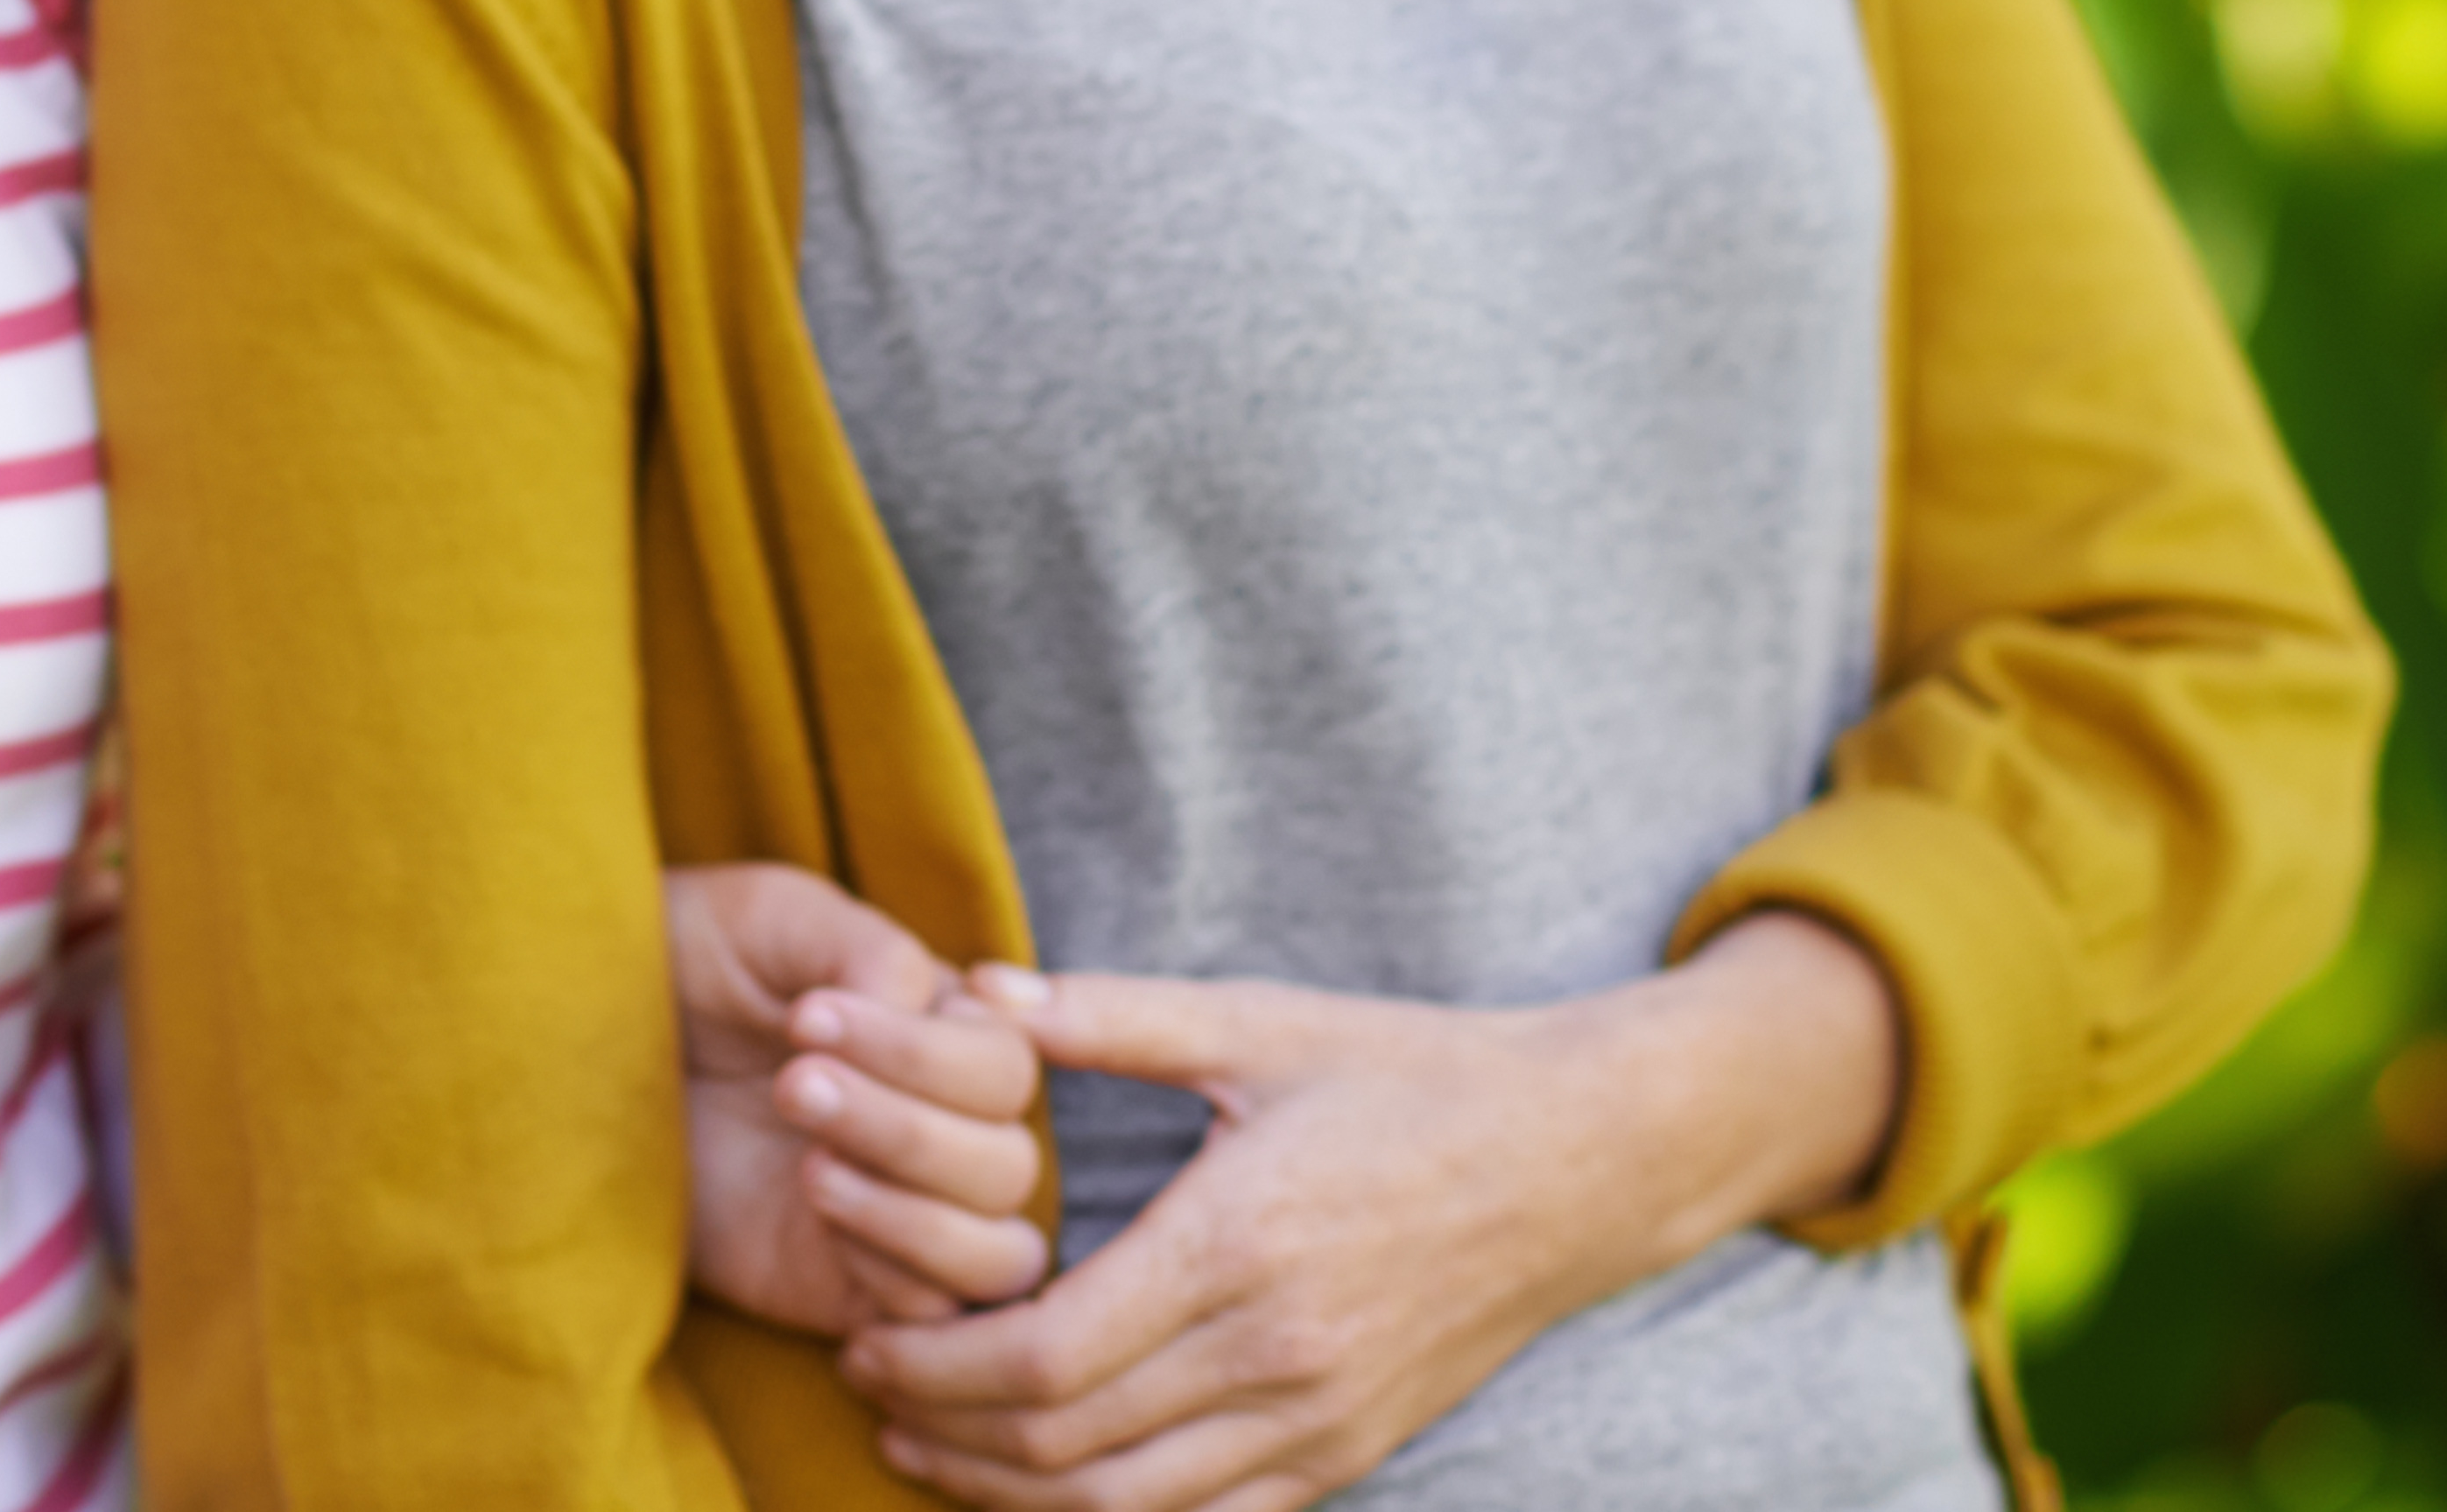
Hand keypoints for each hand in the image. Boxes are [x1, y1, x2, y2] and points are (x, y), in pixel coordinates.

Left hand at [667, 860, 1056, 1331]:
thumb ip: (866, 948)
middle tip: (791, 1085)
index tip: (805, 1016)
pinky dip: (891, 1270)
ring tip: (807, 1164)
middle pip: (1009, 1161)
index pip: (1006, 1064)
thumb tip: (933, 1003)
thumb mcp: (773, 920)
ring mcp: (911, 1214)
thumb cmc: (695, 962)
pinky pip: (933, 1310)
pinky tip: (810, 1210)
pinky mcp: (855, 1285)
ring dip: (911, 1210)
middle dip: (903, 1128)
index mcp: (948, 1034)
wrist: (592, 1044)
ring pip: (997, 1250)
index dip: (921, 1053)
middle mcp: (950, 1127)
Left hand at [839, 916, 1906, 1511]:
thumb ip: (1111, 1015)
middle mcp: (1276, 1356)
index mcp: (1238, 1245)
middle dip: (945, 1431)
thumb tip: (974, 987)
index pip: (1045, 1358)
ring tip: (927, 1441)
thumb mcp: (1261, 1024)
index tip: (865, 1331)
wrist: (1580, 1157)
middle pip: (1065, 1450)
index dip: (936, 1365)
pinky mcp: (1348, 1452)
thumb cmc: (1414, 1073)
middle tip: (870, 1383)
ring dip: (1006, 1492)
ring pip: (1124, 1510)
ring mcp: (1318, 1421)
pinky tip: (1044, 1480)